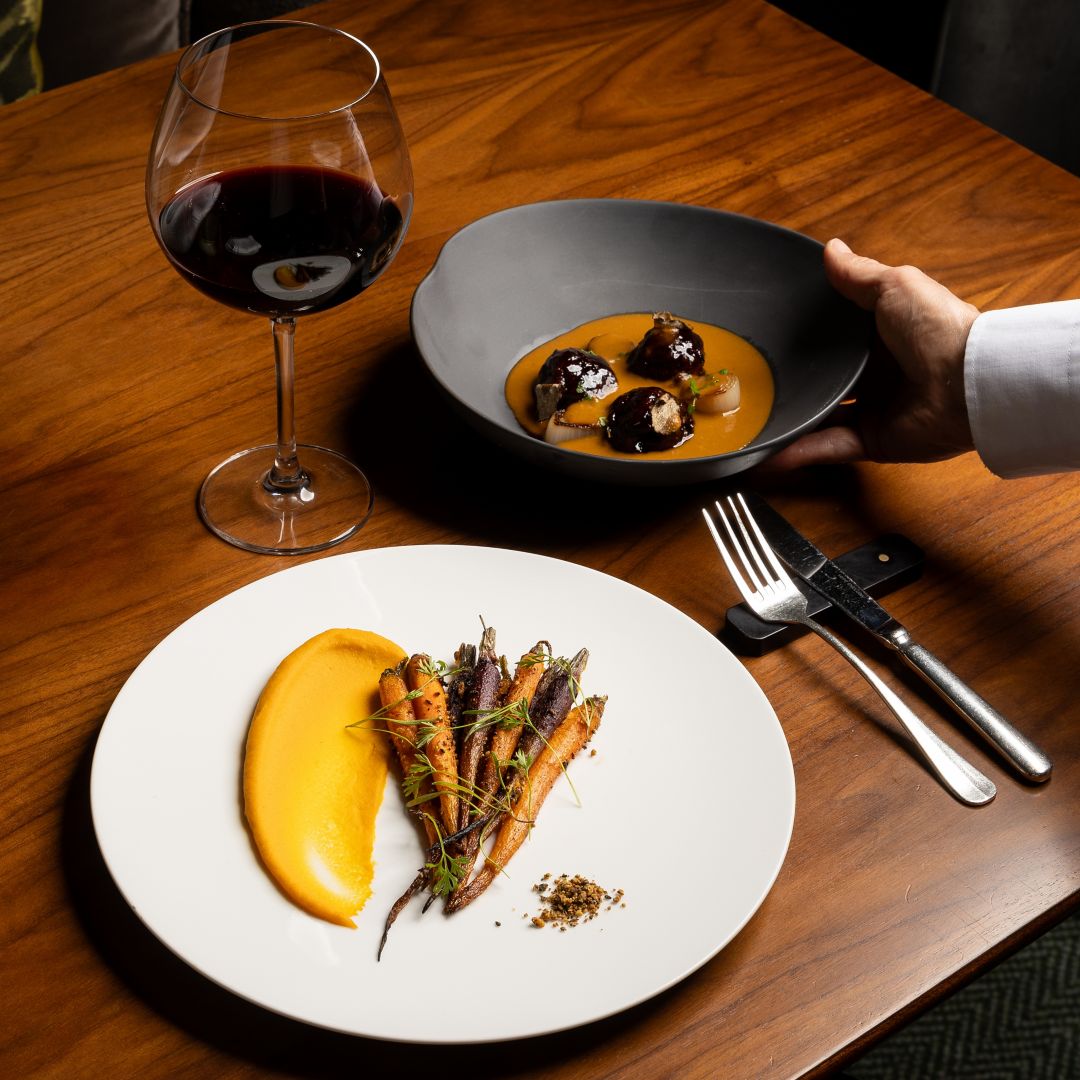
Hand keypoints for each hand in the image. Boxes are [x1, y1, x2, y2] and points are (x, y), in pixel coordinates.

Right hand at [765, 238, 979, 467]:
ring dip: (791, 422)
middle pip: (827, 381)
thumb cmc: (936, 327)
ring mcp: (874, 410)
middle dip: (796, 383)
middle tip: (754, 383)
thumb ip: (858, 276)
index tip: (775, 334)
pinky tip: (768, 455)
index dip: (810, 337)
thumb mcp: (894, 287)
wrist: (967, 383)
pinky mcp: (873, 441)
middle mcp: (878, 375)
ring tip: (753, 424)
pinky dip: (801, 453)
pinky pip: (831, 447)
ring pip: (822, 418)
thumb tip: (830, 249)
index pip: (839, 338)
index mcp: (884, 337)